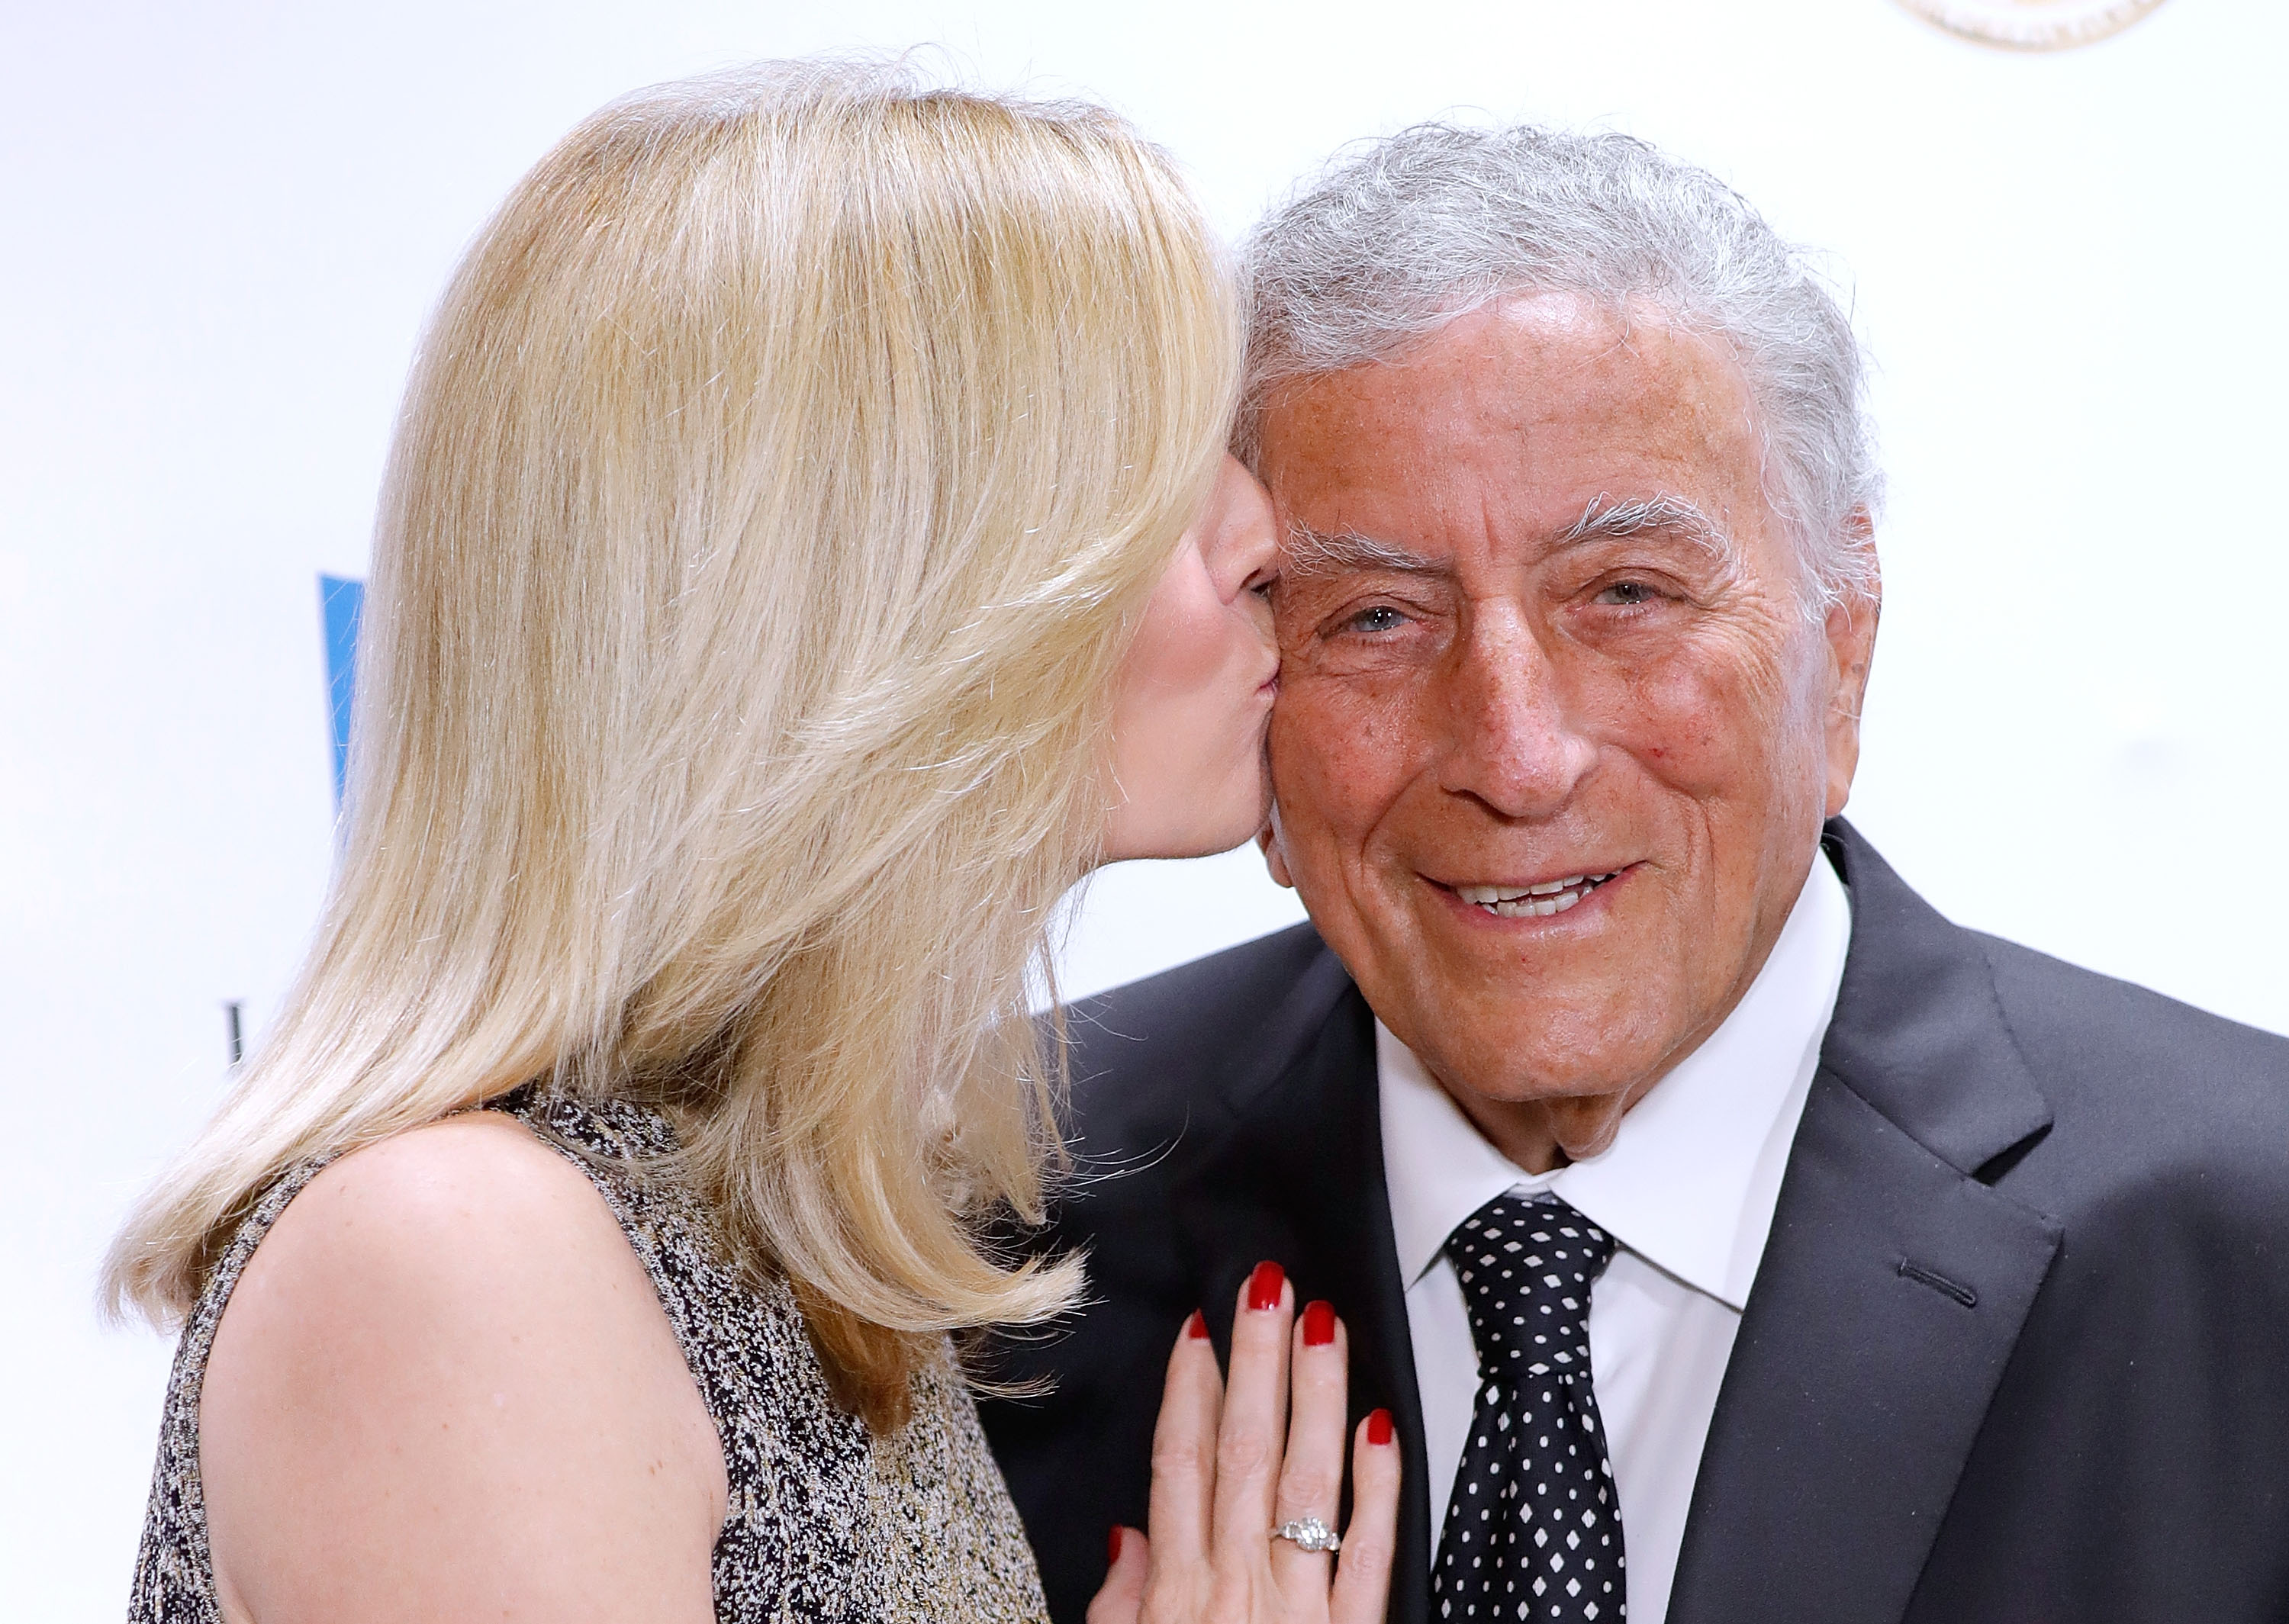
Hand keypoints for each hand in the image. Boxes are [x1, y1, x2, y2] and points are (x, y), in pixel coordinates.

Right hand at [1088, 1262, 1399, 1623]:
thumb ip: (1120, 1602)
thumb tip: (1126, 1538)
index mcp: (1178, 1590)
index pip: (1181, 1463)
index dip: (1189, 1389)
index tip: (1201, 1332)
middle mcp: (1238, 1584)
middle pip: (1245, 1450)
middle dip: (1256, 1360)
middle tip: (1267, 1289)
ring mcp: (1300, 1607)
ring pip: (1308, 1480)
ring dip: (1315, 1393)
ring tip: (1322, 1325)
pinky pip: (1370, 1552)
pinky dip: (1378, 1486)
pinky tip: (1380, 1426)